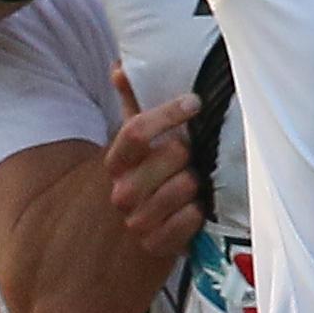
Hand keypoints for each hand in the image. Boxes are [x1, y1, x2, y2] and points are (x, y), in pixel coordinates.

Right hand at [100, 70, 203, 259]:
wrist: (143, 239)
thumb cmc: (149, 182)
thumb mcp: (138, 145)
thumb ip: (132, 105)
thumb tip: (120, 65)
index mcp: (116, 163)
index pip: (136, 131)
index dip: (168, 114)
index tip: (193, 104)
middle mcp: (122, 192)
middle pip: (170, 155)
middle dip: (188, 154)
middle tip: (191, 158)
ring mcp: (138, 221)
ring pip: (184, 187)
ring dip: (195, 184)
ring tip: (193, 186)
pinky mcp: (156, 246)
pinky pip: (190, 219)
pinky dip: (197, 213)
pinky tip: (194, 210)